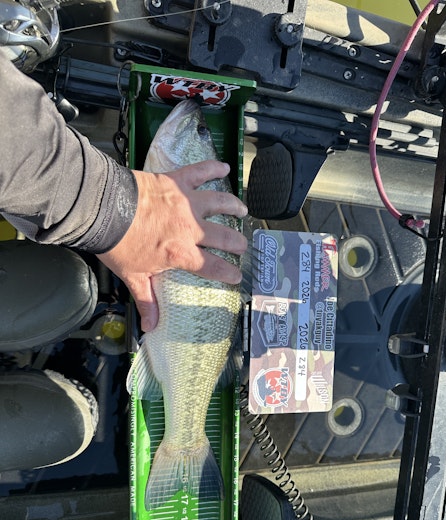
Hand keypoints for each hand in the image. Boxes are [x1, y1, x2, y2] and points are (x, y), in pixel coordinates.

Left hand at [98, 160, 247, 331]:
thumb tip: (150, 328)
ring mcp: (187, 203)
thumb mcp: (133, 276)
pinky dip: (214, 168)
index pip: (213, 266)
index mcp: (182, 253)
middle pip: (224, 236)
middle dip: (237, 243)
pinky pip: (201, 172)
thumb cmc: (118, 245)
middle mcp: (192, 229)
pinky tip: (225, 167)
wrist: (104, 210)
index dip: (229, 273)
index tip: (237, 276)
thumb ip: (146, 300)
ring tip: (242, 209)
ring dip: (234, 207)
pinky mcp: (178, 181)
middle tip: (242, 246)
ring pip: (220, 203)